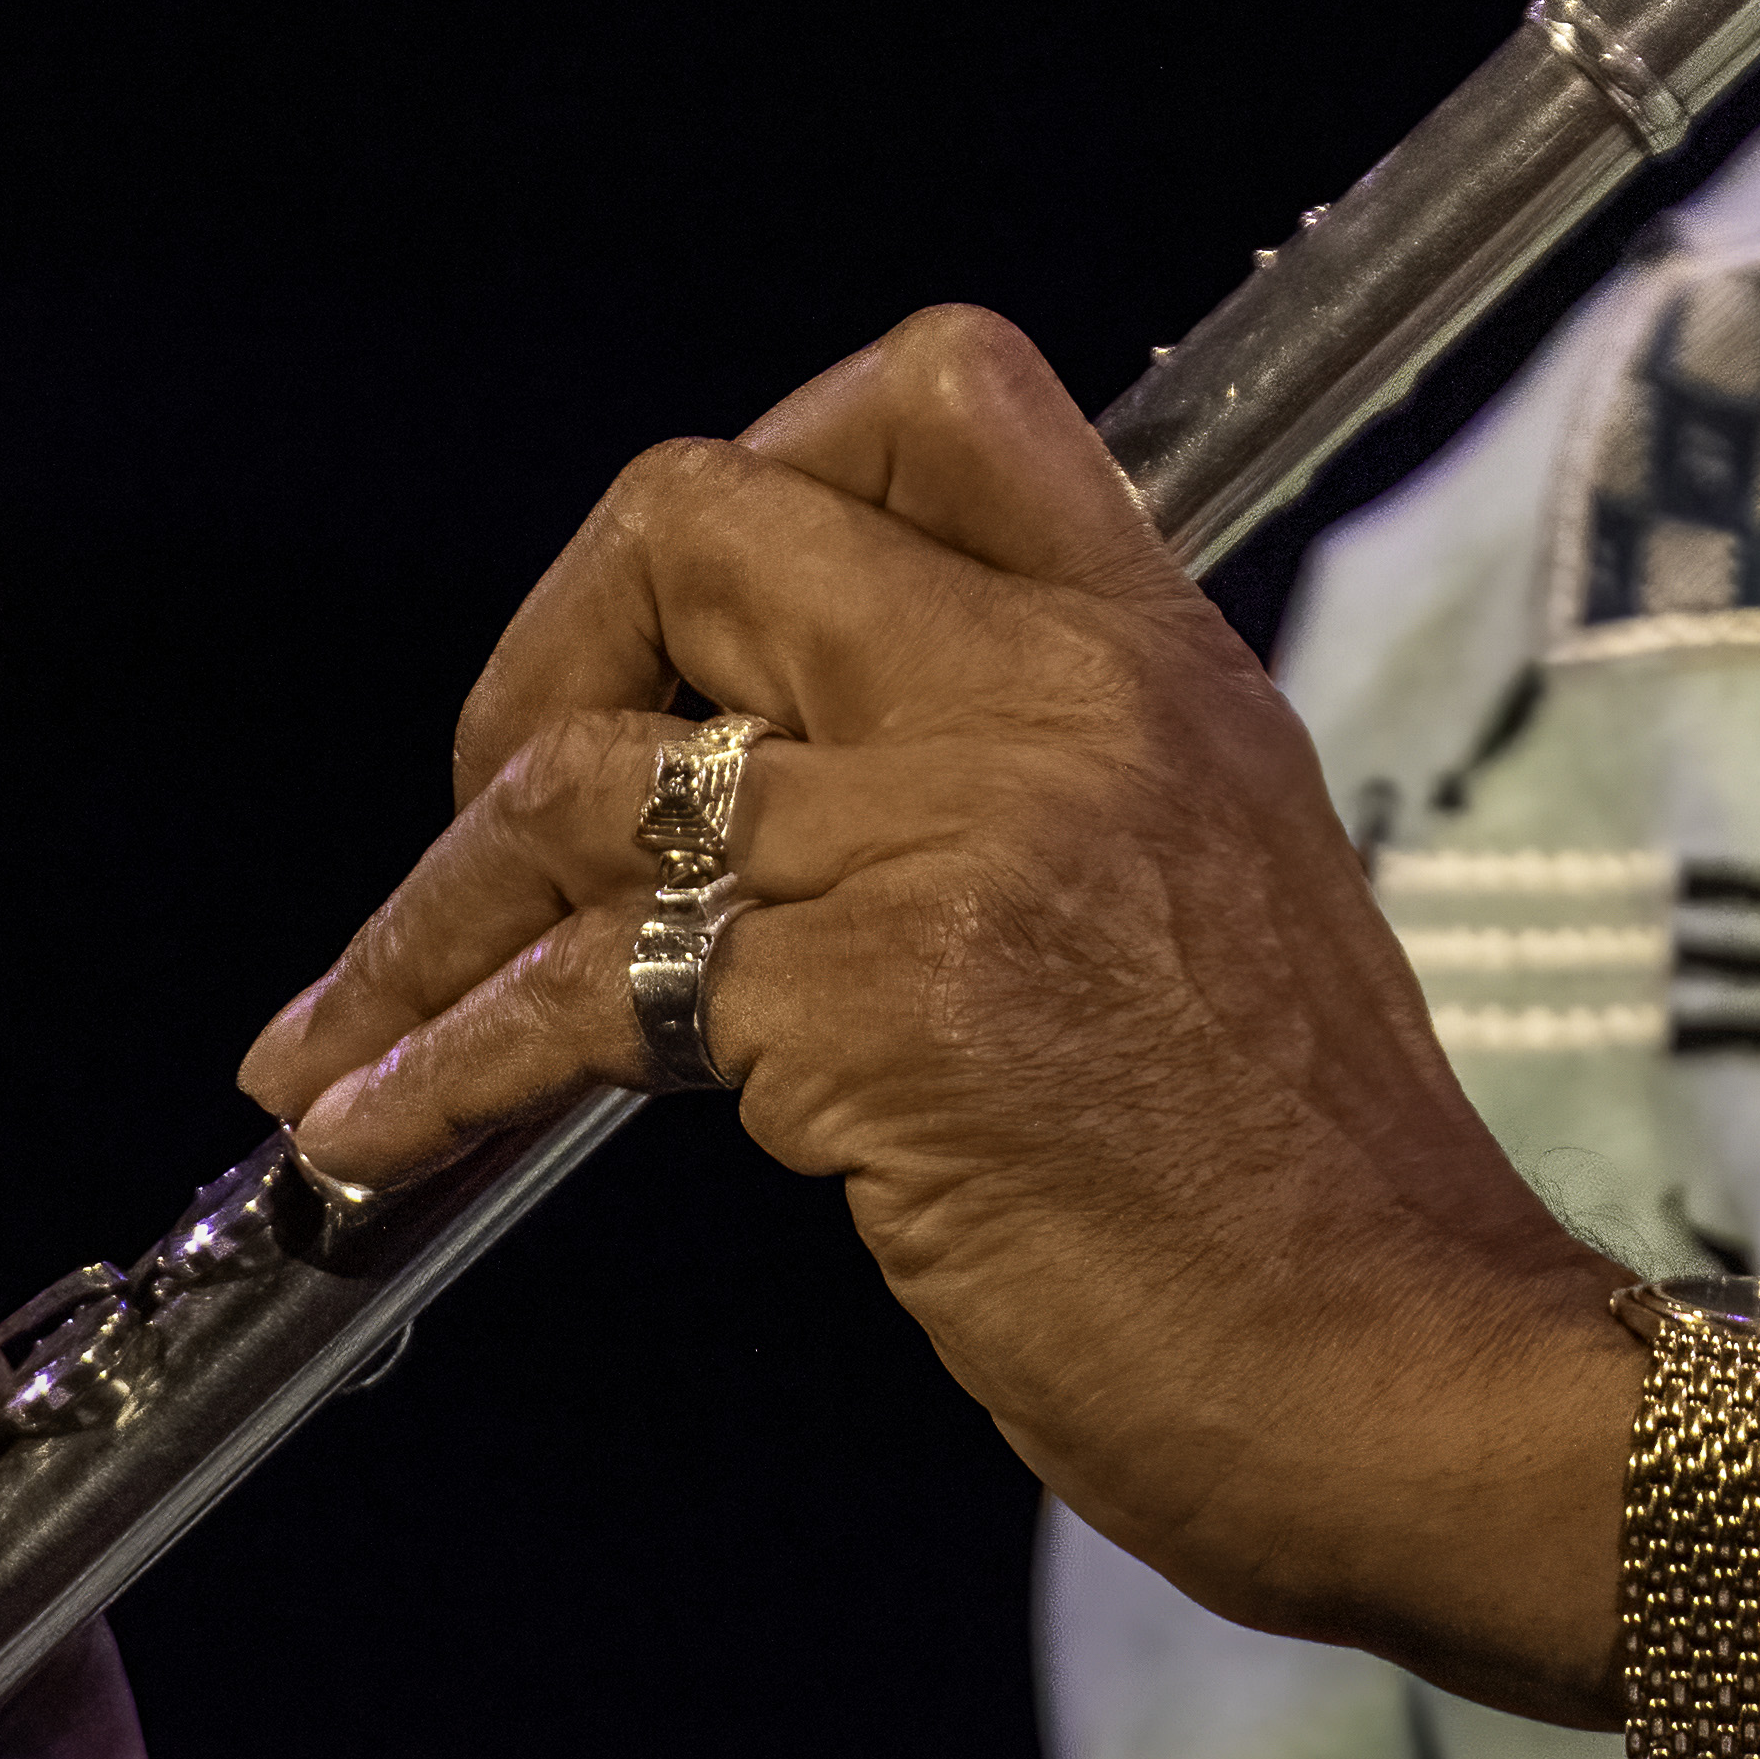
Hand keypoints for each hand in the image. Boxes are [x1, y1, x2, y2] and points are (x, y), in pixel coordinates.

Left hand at [232, 307, 1625, 1704]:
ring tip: (346, 1033)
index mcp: (1155, 650)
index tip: (680, 643)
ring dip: (425, 912)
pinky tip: (376, 1139)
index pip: (937, 392)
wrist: (1413, 1366)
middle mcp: (1060, 695)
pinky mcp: (886, 1008)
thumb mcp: (1216, 883)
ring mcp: (966, 837)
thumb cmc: (1315, 1189)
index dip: (760, 473)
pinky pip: (584, 994)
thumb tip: (808, 782)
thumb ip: (1046, 779)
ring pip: (594, 772)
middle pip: (704, 519)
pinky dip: (437, 1067)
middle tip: (502, 822)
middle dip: (541, 657)